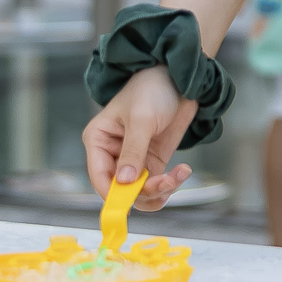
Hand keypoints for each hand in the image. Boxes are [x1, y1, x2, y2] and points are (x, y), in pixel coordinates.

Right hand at [82, 65, 198, 208]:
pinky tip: (183, 171)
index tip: (130, 203)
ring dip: (160, 190)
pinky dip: (170, 184)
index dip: (113, 194)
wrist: (181, 79)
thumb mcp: (142, 119)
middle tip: (165, 183)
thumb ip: (133, 151)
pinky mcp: (153, 161)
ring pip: (140, 192)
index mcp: (98, 141)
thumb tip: (124, 182)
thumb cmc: (153, 90)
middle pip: (120, 189)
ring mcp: (134, 160)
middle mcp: (112, 154)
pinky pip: (157, 184)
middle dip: (143, 192)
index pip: (99, 176)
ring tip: (178, 176)